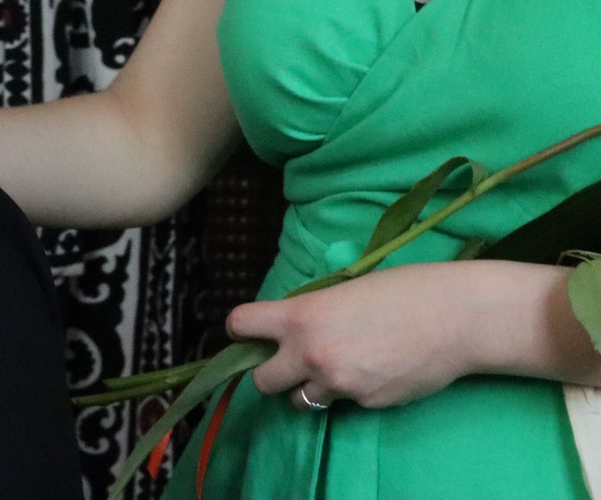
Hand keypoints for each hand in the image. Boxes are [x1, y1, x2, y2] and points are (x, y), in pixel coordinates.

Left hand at [228, 262, 486, 410]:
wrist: (455, 317)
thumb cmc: (401, 290)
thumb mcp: (341, 292)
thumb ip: (310, 314)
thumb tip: (291, 330)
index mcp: (300, 316)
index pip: (240, 325)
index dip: (240, 330)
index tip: (246, 333)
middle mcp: (310, 354)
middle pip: (262, 382)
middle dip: (272, 373)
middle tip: (289, 363)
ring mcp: (338, 384)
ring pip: (301, 401)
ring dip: (310, 388)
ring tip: (337, 368)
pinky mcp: (366, 404)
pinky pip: (344, 404)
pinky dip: (352, 393)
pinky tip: (377, 371)